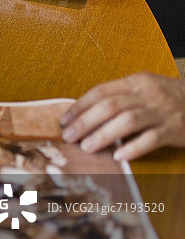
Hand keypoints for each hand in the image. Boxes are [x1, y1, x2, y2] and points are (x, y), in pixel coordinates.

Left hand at [60, 72, 184, 159]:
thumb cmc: (170, 99)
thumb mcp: (146, 89)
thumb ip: (120, 97)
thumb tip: (83, 114)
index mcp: (137, 82)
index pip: (101, 91)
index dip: (79, 107)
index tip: (64, 120)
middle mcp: (149, 94)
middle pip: (110, 106)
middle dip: (85, 122)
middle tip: (69, 136)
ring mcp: (163, 112)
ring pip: (127, 121)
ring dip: (103, 135)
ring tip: (87, 147)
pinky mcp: (175, 129)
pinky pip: (151, 139)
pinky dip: (133, 148)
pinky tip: (118, 156)